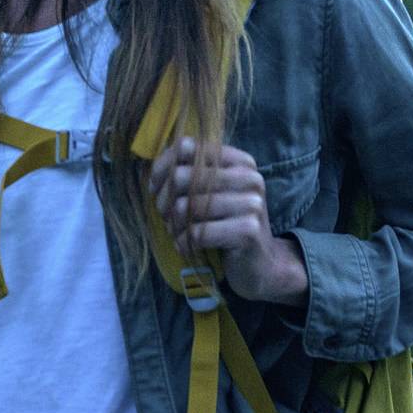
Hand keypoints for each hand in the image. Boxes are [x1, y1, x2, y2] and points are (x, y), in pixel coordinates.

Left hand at [145, 136, 309, 306]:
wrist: (261, 265)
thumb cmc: (228, 227)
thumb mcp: (212, 195)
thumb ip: (190, 176)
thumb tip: (152, 170)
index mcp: (239, 162)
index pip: (186, 147)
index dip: (162, 167)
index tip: (156, 189)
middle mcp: (249, 178)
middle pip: (180, 177)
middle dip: (163, 202)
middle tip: (167, 218)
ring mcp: (251, 204)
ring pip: (185, 207)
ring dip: (173, 226)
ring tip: (180, 234)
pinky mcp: (248, 230)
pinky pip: (196, 233)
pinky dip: (183, 244)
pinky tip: (188, 248)